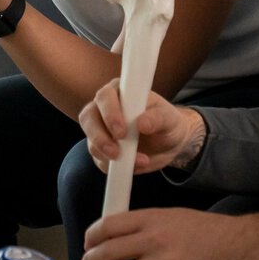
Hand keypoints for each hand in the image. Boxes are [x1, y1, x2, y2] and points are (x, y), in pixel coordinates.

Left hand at [77, 208, 258, 259]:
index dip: (92, 237)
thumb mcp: (171, 216)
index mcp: (151, 218)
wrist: (238, 246)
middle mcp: (154, 239)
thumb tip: (117, 238)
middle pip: (109, 252)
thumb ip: (145, 225)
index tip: (87, 245)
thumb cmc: (205, 229)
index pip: (109, 225)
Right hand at [79, 79, 203, 174]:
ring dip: (108, 156)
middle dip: (100, 137)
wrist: (169, 143)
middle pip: (88, 118)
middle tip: (116, 152)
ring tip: (138, 162)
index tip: (122, 132)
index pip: (105, 97)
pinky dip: (113, 166)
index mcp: (119, 93)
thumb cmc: (167, 123)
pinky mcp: (102, 150)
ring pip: (91, 141)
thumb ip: (158, 118)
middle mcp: (104, 109)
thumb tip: (142, 124)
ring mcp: (100, 130)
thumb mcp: (169, 119)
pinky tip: (133, 167)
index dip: (109, 113)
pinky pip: (99, 160)